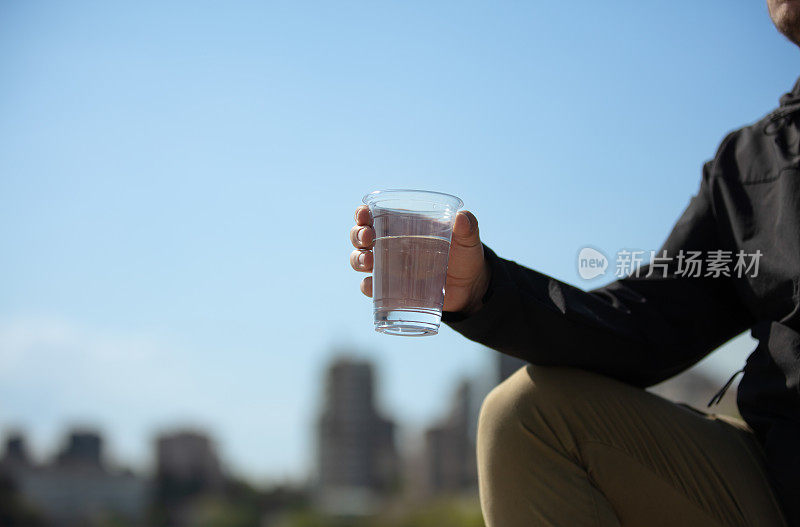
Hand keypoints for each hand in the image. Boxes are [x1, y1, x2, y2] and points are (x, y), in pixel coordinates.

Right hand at [349, 206, 489, 314]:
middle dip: (357, 235)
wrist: (469, 287)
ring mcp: (388, 268)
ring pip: (360, 260)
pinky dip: (367, 286)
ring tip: (368, 262)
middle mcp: (389, 244)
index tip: (363, 214)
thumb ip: (467, 226)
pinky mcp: (392, 290)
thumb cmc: (464, 255)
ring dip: (358, 259)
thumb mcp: (468, 239)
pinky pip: (371, 287)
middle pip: (360, 236)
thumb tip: (462, 218)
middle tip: (367, 237)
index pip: (373, 214)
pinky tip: (370, 285)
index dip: (362, 213)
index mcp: (402, 225)